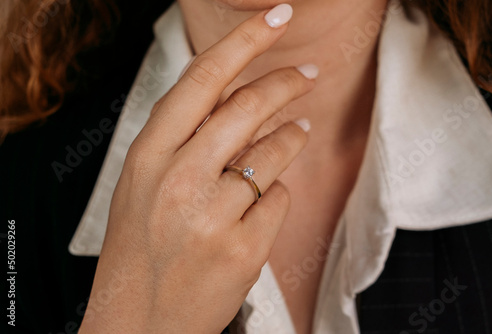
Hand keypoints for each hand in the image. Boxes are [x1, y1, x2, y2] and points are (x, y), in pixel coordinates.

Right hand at [79, 4, 315, 332]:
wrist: (136, 321)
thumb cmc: (140, 249)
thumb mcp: (144, 184)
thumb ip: (185, 140)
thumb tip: (239, 99)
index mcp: (148, 155)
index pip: (203, 79)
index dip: (244, 41)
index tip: (276, 17)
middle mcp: (178, 178)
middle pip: (248, 106)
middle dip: (286, 82)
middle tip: (307, 73)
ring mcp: (213, 214)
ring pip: (273, 151)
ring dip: (291, 136)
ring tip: (298, 130)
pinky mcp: (244, 248)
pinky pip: (278, 199)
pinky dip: (276, 194)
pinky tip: (259, 206)